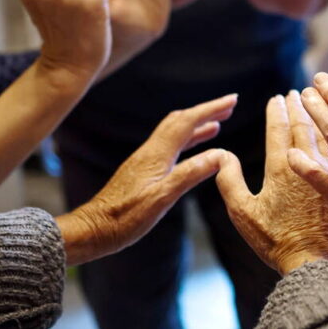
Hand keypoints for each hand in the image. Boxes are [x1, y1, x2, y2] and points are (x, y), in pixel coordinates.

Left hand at [55, 94, 237, 264]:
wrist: (94, 229)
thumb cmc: (125, 218)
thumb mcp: (162, 198)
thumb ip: (190, 174)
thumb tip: (220, 155)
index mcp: (156, 154)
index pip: (188, 122)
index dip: (211, 109)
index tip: (233, 99)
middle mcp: (151, 151)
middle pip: (181, 121)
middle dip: (206, 111)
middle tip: (230, 106)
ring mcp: (146, 159)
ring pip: (175, 132)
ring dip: (198, 124)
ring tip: (218, 123)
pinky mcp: (143, 169)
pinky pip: (171, 146)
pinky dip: (188, 140)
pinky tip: (196, 148)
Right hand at [213, 92, 327, 274]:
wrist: (317, 262)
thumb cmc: (277, 241)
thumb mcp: (243, 214)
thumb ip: (229, 181)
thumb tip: (221, 155)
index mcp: (280, 168)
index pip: (278, 128)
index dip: (276, 110)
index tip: (277, 97)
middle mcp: (307, 163)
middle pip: (304, 124)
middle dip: (300, 105)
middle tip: (298, 92)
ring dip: (323, 112)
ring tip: (322, 100)